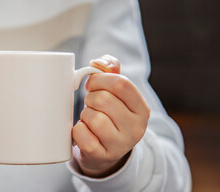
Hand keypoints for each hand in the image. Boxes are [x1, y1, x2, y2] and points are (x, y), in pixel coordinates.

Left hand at [72, 55, 149, 177]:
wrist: (106, 152)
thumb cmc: (109, 115)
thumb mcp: (117, 93)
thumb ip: (110, 70)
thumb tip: (98, 63)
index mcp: (142, 109)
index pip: (122, 84)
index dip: (100, 79)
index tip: (92, 84)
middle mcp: (136, 128)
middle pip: (103, 100)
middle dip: (90, 98)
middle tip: (91, 103)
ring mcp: (121, 144)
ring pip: (93, 118)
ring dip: (85, 114)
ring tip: (89, 118)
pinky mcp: (103, 156)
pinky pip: (83, 136)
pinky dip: (78, 130)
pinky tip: (84, 131)